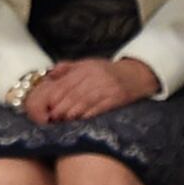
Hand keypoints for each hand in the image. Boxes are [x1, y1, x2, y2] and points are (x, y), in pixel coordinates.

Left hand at [21, 56, 157, 128]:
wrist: (135, 75)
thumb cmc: (106, 72)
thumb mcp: (86, 64)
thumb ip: (67, 67)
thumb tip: (49, 74)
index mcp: (86, 68)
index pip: (67, 83)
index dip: (56, 96)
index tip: (48, 106)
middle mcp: (96, 77)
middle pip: (74, 94)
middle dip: (62, 107)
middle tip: (53, 117)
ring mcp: (107, 87)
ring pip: (86, 101)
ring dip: (73, 112)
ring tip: (63, 120)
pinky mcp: (117, 98)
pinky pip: (100, 107)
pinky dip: (89, 114)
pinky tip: (81, 120)